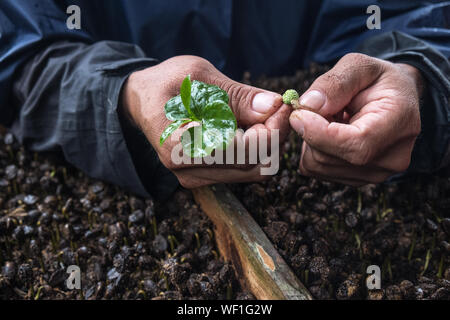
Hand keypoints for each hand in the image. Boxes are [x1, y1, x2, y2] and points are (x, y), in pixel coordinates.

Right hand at [122, 55, 289, 187]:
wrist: (143, 102)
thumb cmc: (167, 83)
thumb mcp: (198, 75)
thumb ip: (235, 94)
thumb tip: (272, 106)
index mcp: (179, 145)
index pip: (240, 150)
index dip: (270, 130)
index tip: (283, 105)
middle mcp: (187, 169)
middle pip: (252, 164)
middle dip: (275, 135)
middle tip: (281, 107)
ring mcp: (196, 177)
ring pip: (253, 171)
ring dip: (270, 144)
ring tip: (270, 114)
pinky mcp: (205, 177)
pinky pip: (244, 170)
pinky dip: (259, 150)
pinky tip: (257, 127)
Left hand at [289, 53, 423, 185]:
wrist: (394, 99)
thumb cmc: (378, 80)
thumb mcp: (360, 66)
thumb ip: (335, 82)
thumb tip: (308, 105)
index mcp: (400, 124)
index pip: (356, 144)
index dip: (319, 133)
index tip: (297, 113)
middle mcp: (392, 158)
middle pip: (329, 157)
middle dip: (311, 130)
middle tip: (317, 107)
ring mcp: (375, 174)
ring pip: (318, 165)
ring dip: (311, 139)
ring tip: (330, 118)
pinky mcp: (357, 180)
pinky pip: (317, 169)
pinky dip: (313, 149)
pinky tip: (329, 132)